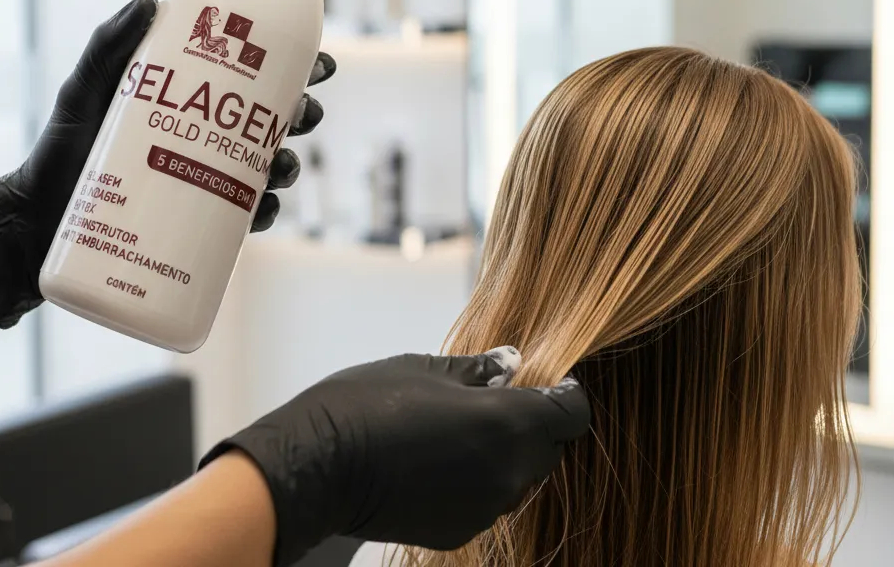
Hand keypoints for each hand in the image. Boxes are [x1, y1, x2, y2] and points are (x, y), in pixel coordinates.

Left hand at [0, 0, 334, 328]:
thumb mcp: (85, 87)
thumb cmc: (64, 144)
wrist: (38, 215)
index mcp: (199, 96)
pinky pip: (244, 219)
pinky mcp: (198, 222)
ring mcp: (209, 179)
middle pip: (277, 121)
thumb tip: (148, 1)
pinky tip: (265, 209)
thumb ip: (110, 42)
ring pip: (270, 169)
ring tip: (282, 167)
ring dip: (291, 166)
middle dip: (304, 115)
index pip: (259, 76)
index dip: (299, 67)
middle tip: (303, 114)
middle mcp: (212, 136)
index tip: (320, 64)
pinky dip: (264, 214)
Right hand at [200, 349, 590, 565]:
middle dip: (537, 422)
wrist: (321, 464)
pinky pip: (490, 499)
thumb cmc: (372, 401)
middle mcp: (508, 473)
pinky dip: (482, 476)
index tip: (552, 379)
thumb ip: (480, 368)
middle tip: (503, 395)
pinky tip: (445, 455)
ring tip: (468, 423)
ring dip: (510, 451)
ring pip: (521, 476)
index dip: (566, 393)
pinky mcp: (460, 530)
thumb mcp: (429, 367)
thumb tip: (512, 362)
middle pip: (550, 448)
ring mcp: (485, 508)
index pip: (572, 414)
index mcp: (508, 423)